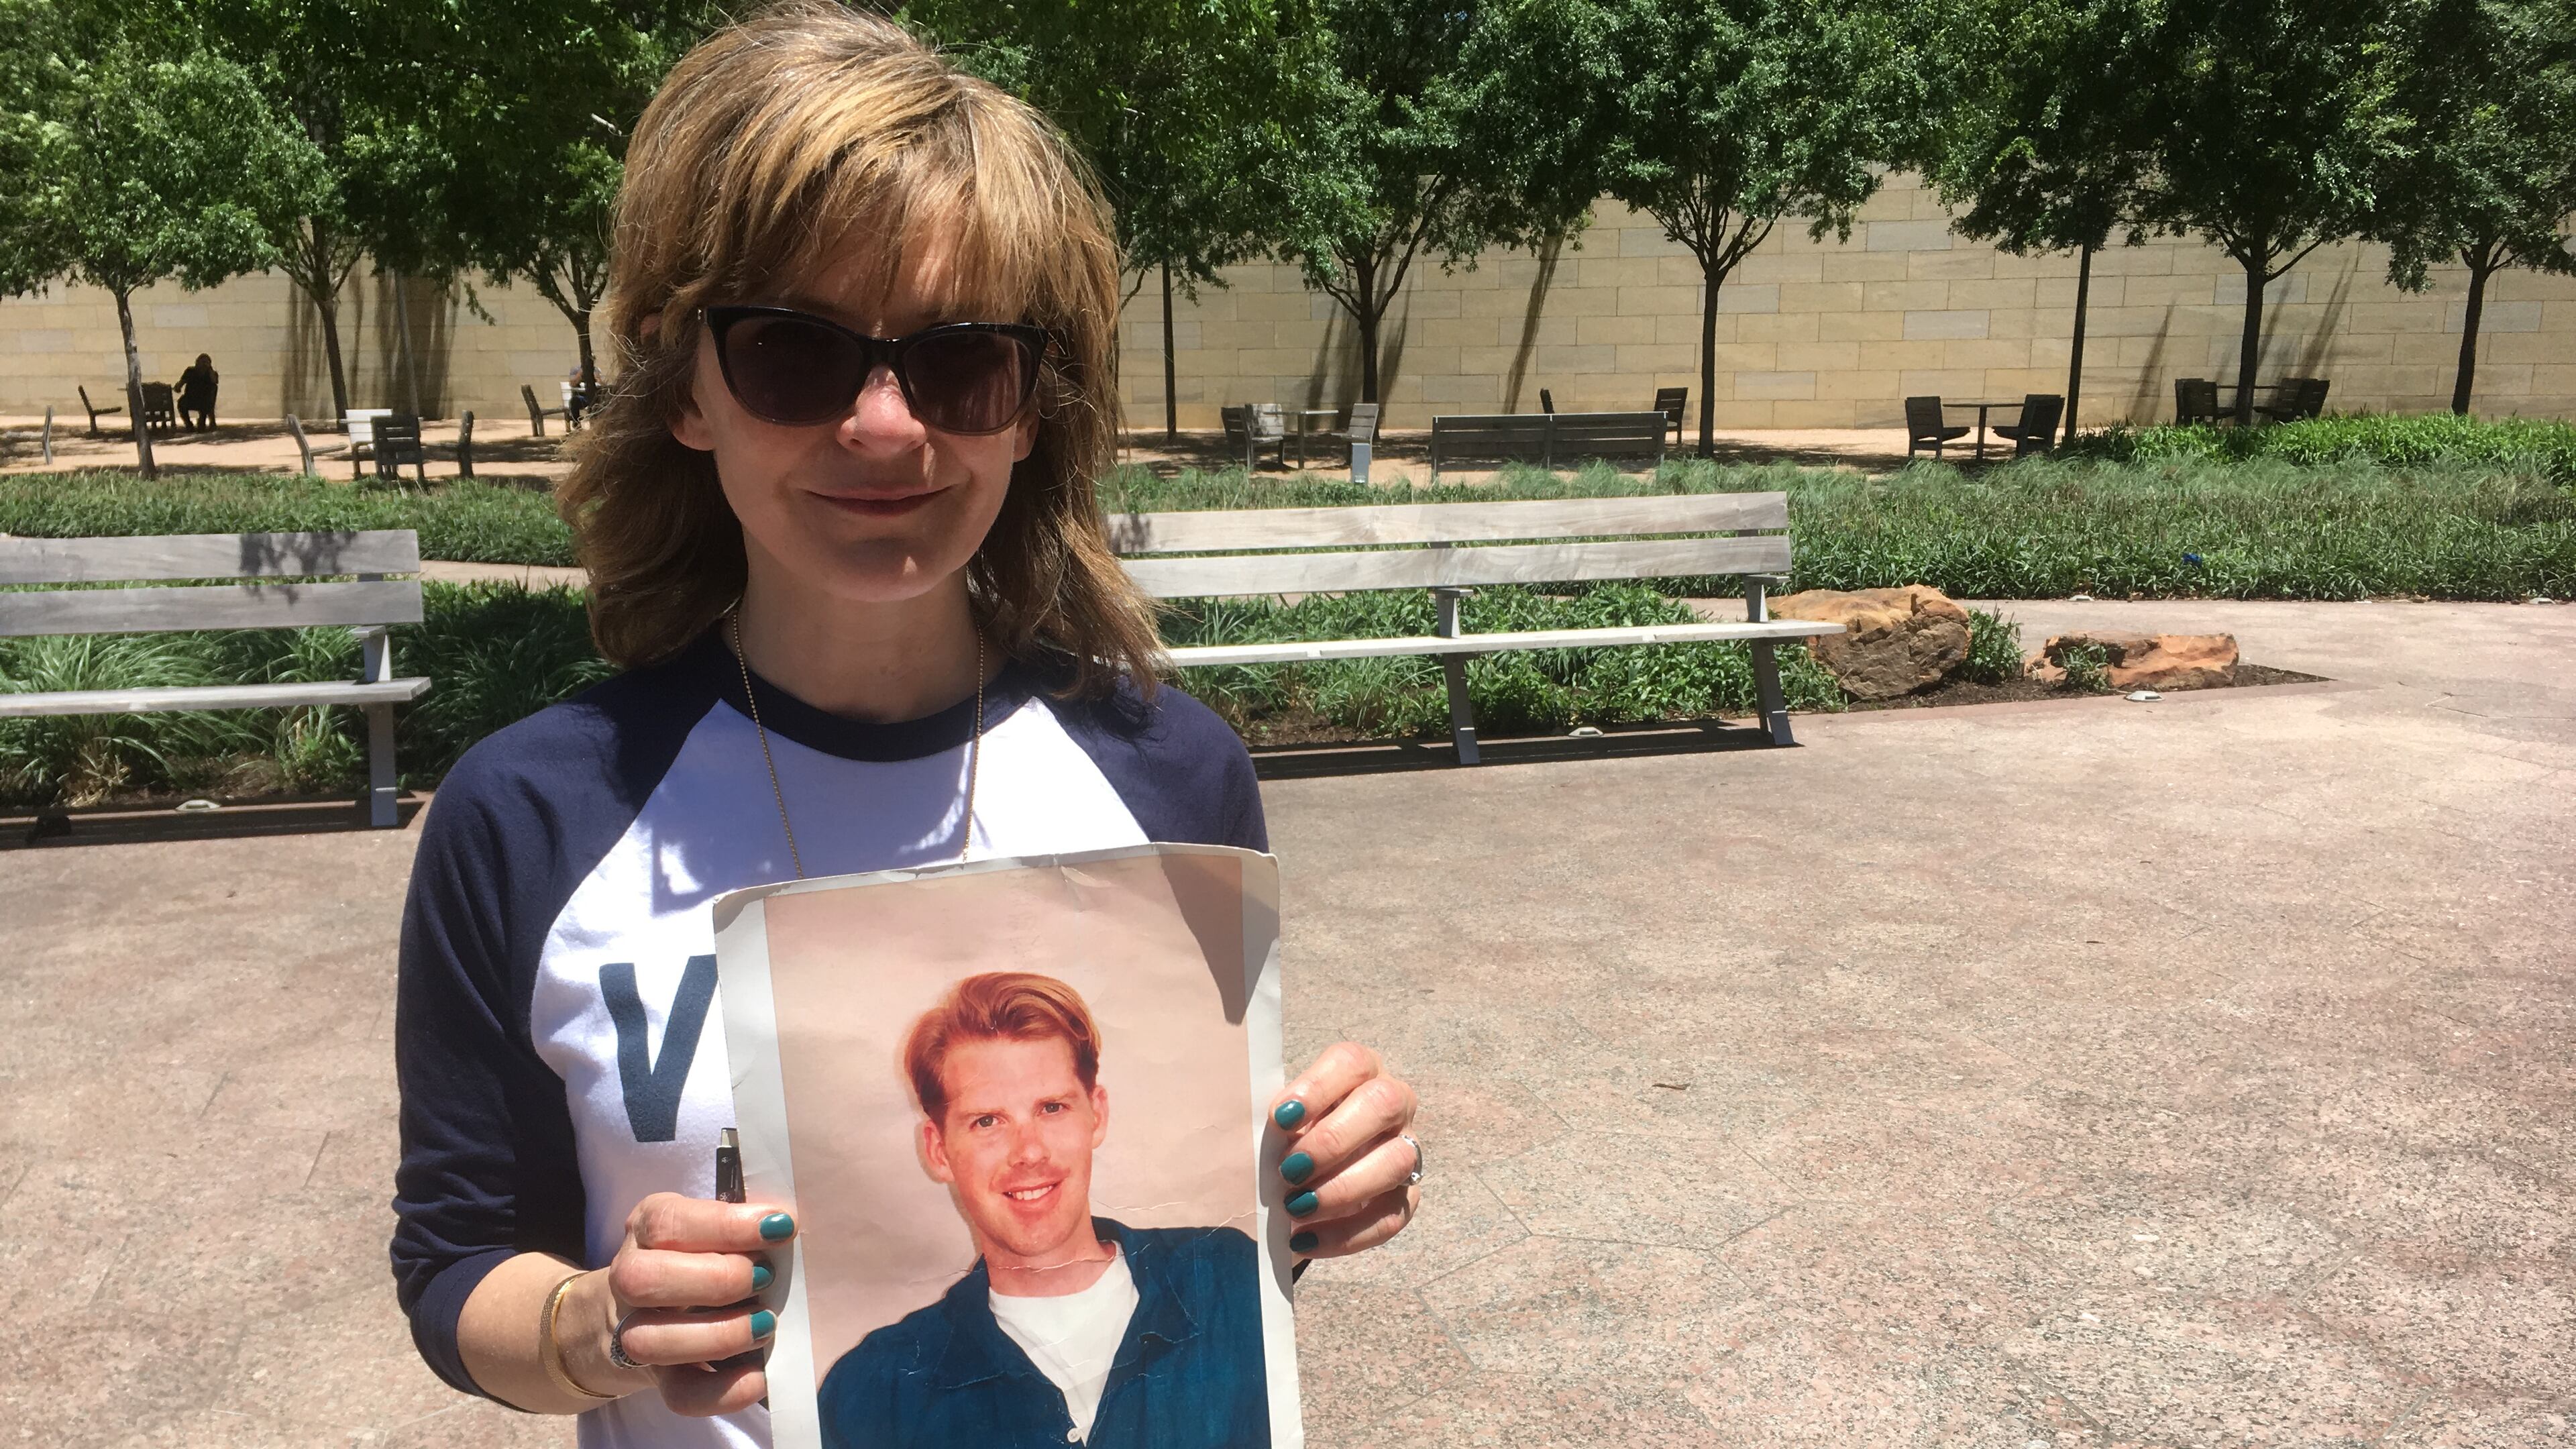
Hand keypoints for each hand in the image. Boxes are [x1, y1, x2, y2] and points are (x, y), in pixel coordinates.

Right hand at [583, 1192, 794, 1415]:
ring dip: (718, 1335)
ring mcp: (634, 1331)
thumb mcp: (709, 1226)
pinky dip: (724, 1390)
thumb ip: (739, 1227)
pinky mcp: (658, 1378)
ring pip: (651, 1342)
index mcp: (647, 1227)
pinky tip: (760, 1376)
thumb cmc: (697, 1253)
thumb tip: (786, 1227)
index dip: (726, 1225)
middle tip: (766, 1278)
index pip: (667, 1222)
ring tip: (766, 1324)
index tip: (780, 1227)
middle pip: (645, 1280)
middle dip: (717, 1279)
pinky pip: (679, 1394)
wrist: (641, 1307)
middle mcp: (630, 1276)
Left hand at [1270, 1042, 1419, 1261]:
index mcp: (1360, 1072)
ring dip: (1343, 1188)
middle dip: (1334, 1140)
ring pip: (1396, 1161)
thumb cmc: (1286, 1136)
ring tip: (1295, 1208)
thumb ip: (1275, 1123)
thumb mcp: (1279, 1121)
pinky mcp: (1406, 1197)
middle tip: (1289, 1170)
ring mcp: (1406, 1148)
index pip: (1351, 1062)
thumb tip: (1255, 1144)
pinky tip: (1304, 1239)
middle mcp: (1393, 1103)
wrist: (1302, 1179)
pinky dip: (1345, 1234)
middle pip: (1383, 1103)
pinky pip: (1390, 1217)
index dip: (1317, 1087)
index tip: (1280, 1118)